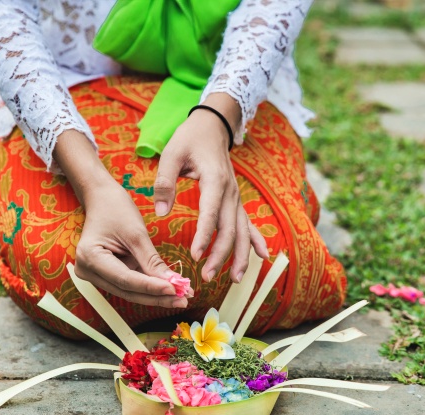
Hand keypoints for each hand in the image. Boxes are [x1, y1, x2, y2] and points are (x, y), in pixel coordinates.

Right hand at [54, 130, 191, 307]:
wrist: (101, 198)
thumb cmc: (116, 208)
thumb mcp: (136, 233)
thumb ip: (151, 260)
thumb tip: (171, 283)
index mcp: (90, 257)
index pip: (125, 279)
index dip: (151, 287)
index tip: (175, 289)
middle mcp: (87, 270)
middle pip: (127, 290)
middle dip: (157, 296)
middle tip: (183, 299)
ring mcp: (95, 274)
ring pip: (129, 291)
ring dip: (155, 295)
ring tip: (181, 296)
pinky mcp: (105, 274)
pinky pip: (129, 284)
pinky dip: (149, 287)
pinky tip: (170, 289)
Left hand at [154, 93, 268, 282]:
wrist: (213, 125)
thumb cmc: (190, 138)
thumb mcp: (172, 153)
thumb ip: (165, 182)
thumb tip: (161, 212)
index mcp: (214, 180)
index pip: (211, 212)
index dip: (205, 235)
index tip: (195, 254)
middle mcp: (230, 192)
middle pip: (230, 228)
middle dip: (220, 255)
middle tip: (207, 275)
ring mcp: (236, 198)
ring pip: (242, 231)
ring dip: (239, 256)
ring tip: (233, 279)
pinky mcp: (236, 201)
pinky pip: (249, 224)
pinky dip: (255, 241)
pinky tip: (263, 257)